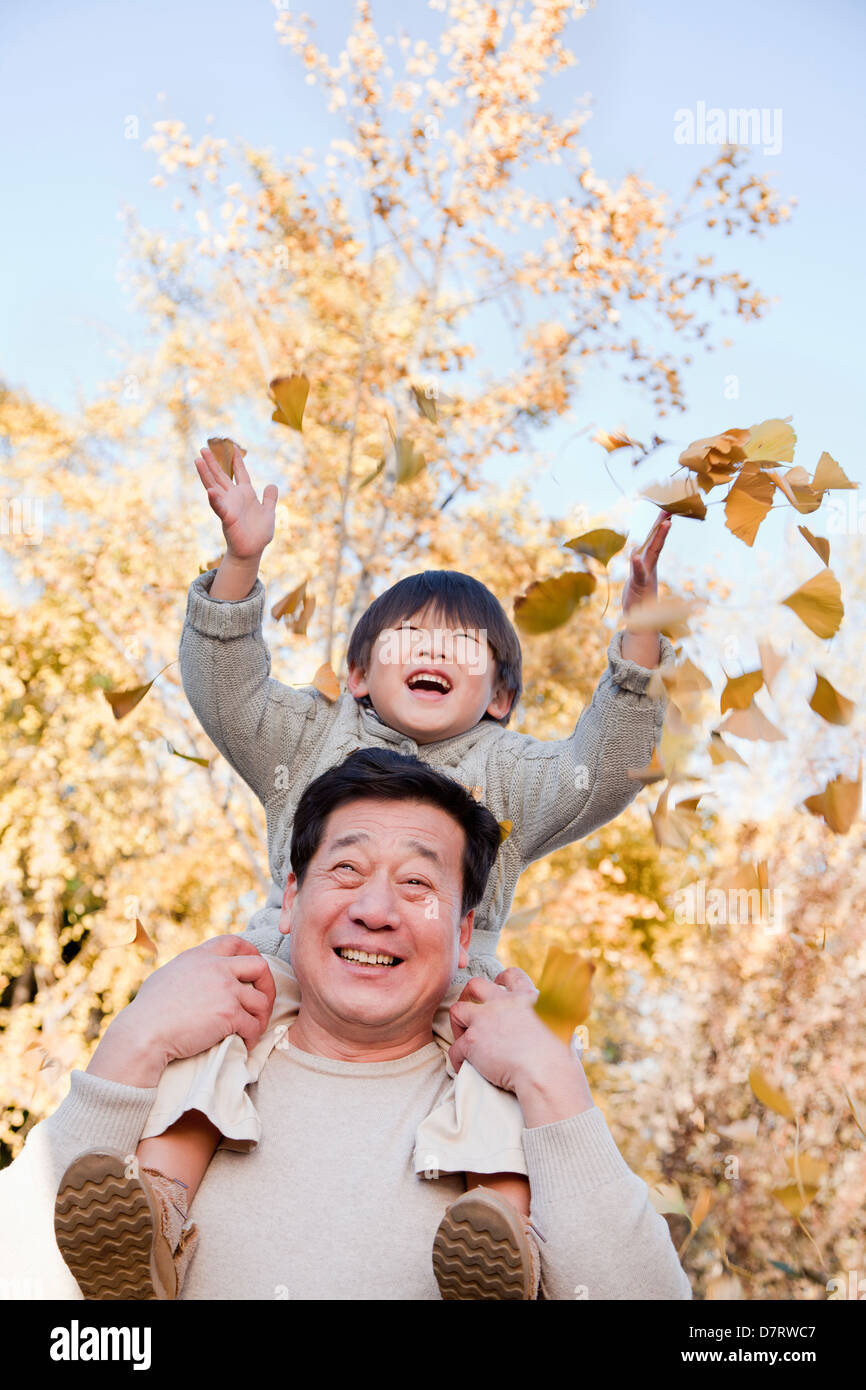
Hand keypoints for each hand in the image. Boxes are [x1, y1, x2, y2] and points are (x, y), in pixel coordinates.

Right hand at [88, 937, 276, 1087]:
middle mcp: (216, 968)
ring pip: (261, 1000)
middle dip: (268, 985)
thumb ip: (187, 971)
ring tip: (254, 1029)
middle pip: (259, 966)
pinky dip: (253, 1037)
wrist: (143, 1033)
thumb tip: (192, 977)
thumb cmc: (147, 1011)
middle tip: (263, 1003)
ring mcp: (225, 989)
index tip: (253, 971)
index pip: (234, 942)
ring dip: (262, 1017)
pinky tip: (245, 1044)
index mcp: (200, 956)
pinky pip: (253, 1025)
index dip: (250, 953)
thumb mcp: (166, 976)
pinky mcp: (229, 1013)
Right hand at [194, 444, 277, 561]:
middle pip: (221, 476)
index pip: (240, 473)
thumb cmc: (259, 533)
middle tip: (202, 449)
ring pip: (214, 487)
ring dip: (206, 474)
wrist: (252, 551)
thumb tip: (272, 485)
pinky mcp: (227, 518)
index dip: (237, 461)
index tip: (233, 447)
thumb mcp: (268, 512)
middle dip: (212, 463)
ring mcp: (228, 506)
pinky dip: (215, 500)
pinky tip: (210, 491)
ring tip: (198, 461)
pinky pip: (219, 507)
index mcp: (245, 494)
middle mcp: (234, 498)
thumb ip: (269, 498)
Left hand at [449, 968, 593, 1123]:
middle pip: (475, 984)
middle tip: (471, 1012)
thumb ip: (562, 1021)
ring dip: (458, 1025)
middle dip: (469, 996)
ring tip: (464, 1039)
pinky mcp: (472, 1041)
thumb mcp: (567, 1026)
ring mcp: (484, 1020)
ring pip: (457, 1010)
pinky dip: (457, 1059)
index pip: (511, 975)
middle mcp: (502, 1003)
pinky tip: (463, 1067)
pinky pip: (455, 1048)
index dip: (501, 980)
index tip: (498, 988)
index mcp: (527, 997)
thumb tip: (572, 1029)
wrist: (545, 1070)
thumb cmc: (560, 1055)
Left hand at [622, 511, 671, 613]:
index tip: (666, 512)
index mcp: (648, 564)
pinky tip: (635, 557)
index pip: (654, 542)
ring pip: (653, 553)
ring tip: (665, 523)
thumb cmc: (637, 598)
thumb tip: (636, 552)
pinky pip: (638, 574)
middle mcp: (649, 567)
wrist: (637, 619)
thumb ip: (638, 565)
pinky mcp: (639, 586)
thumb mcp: (637, 578)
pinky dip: (637, 566)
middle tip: (669, 510)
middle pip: (656, 543)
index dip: (659, 528)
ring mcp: (645, 575)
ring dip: (659, 538)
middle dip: (661, 527)